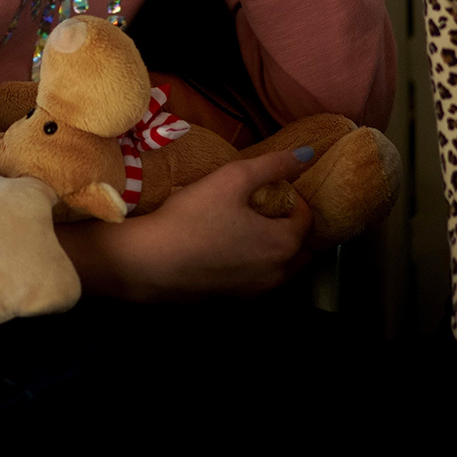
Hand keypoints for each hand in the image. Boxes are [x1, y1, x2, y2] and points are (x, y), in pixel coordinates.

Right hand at [59, 149, 314, 300]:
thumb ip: (273, 165)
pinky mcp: (231, 301)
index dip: (294, 198)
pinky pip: (257, 281)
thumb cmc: (192, 217)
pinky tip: (228, 249)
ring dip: (276, 248)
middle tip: (269, 207)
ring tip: (250, 226)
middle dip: (292, 227)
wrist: (148, 263)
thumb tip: (308, 154)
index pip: (307, 219)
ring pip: (281, 269)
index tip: (273, 187)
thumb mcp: (233, 178)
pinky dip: (255, 265)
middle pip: (301, 249)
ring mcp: (254, 293)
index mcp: (283, 245)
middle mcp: (276, 275)